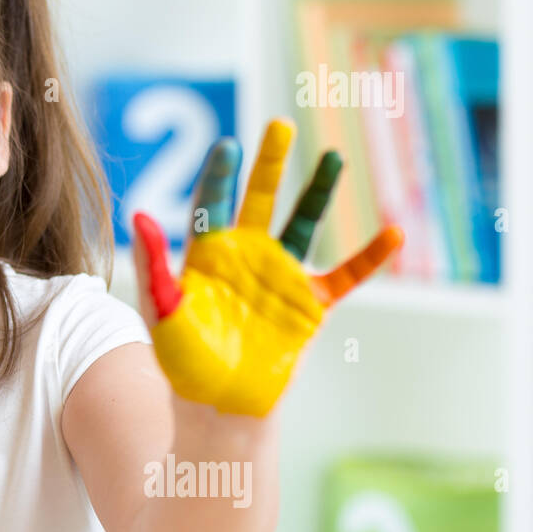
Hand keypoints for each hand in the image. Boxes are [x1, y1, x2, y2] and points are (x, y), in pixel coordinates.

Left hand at [131, 118, 402, 417]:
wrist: (218, 406)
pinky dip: (369, 257)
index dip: (219, 174)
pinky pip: (345, 276)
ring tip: (333, 156)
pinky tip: (394, 232)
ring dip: (318, 192)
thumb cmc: (182, 361)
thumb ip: (153, 265)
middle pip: (259, 199)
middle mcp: (244, 257)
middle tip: (279, 125)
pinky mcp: (308, 305)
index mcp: (205, 254)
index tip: (228, 145)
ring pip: (303, 225)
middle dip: (269, 164)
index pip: (213, 203)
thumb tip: (138, 216)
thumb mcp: (161, 311)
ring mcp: (279, 277)